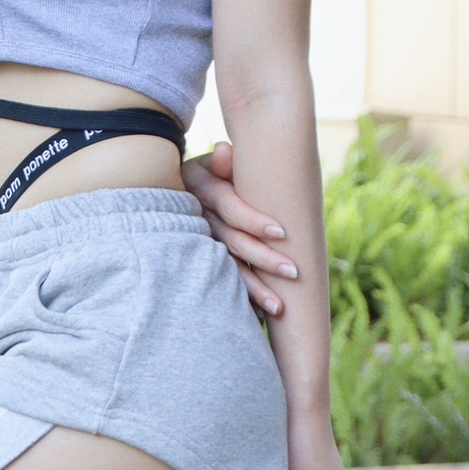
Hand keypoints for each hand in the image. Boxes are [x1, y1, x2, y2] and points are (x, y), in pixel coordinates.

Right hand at [182, 138, 298, 317]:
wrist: (175, 187)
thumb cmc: (208, 170)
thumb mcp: (210, 162)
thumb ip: (221, 160)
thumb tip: (225, 150)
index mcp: (203, 189)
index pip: (230, 208)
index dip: (254, 220)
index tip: (281, 232)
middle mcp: (200, 217)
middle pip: (232, 242)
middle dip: (263, 259)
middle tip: (294, 273)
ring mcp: (199, 241)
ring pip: (227, 268)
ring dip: (253, 290)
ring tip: (278, 309)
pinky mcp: (203, 261)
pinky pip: (222, 282)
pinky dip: (240, 301)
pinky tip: (258, 319)